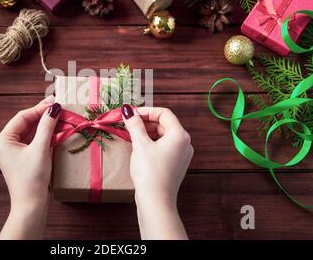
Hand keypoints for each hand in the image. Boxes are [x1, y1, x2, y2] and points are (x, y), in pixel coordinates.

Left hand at [0, 96, 60, 238]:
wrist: (30, 204)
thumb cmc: (32, 178)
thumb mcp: (40, 149)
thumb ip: (46, 126)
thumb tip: (53, 108)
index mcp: (3, 139)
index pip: (23, 117)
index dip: (39, 108)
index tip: (55, 102)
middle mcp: (5, 143)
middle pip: (26, 123)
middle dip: (42, 115)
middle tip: (58, 106)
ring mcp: (13, 151)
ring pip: (30, 131)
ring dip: (44, 125)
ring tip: (58, 116)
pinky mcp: (21, 158)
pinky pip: (32, 141)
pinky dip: (43, 135)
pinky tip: (54, 130)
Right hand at [121, 105, 193, 239]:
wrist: (156, 201)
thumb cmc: (150, 172)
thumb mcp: (140, 145)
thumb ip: (134, 125)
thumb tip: (128, 111)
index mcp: (179, 135)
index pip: (164, 113)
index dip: (146, 111)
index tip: (131, 114)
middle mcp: (184, 143)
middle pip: (164, 124)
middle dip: (145, 122)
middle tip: (128, 124)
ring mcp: (181, 155)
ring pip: (163, 136)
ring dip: (147, 133)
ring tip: (132, 136)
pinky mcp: (175, 164)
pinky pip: (164, 147)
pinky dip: (152, 144)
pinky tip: (139, 148)